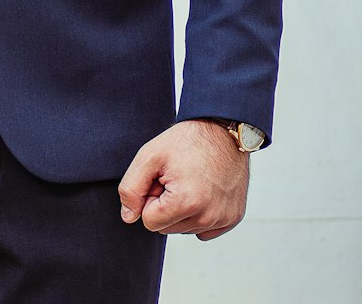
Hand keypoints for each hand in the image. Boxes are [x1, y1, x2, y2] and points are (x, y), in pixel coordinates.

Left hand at [118, 120, 248, 240]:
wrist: (222, 130)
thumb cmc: (187, 140)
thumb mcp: (150, 155)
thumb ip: (131, 188)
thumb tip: (129, 216)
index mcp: (186, 202)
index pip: (149, 222)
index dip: (150, 198)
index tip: (161, 179)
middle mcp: (207, 216)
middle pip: (167, 228)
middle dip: (165, 205)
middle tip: (175, 178)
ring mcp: (223, 219)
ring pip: (184, 229)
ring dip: (182, 210)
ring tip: (190, 181)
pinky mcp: (233, 218)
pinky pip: (204, 230)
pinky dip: (199, 214)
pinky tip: (203, 191)